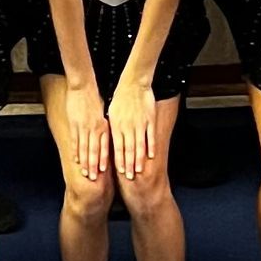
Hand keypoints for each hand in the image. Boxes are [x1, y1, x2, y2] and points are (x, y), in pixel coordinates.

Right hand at [66, 78, 110, 185]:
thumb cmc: (95, 98)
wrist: (83, 86)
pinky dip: (75, 152)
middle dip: (94, 165)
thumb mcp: (104, 112)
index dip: (104, 159)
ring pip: (84, 148)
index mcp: (103, 125)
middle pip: (94, 150)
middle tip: (94, 178)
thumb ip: (105, 125)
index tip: (104, 171)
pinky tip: (76, 160)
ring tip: (85, 173)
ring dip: (85, 162)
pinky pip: (75, 141)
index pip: (104, 145)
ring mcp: (83, 127)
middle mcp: (94, 128)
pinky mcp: (74, 125)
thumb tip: (108, 137)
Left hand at [108, 69, 156, 184]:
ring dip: (139, 159)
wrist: (133, 83)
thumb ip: (112, 128)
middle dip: (128, 165)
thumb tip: (109, 142)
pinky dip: (150, 147)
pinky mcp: (149, 120)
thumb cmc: (120, 98)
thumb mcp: (112, 113)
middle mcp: (127, 127)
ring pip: (139, 146)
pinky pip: (150, 136)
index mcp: (116, 126)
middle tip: (129, 177)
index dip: (118, 161)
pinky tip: (151, 156)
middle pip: (128, 150)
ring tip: (139, 171)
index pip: (117, 148)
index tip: (120, 172)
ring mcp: (139, 124)